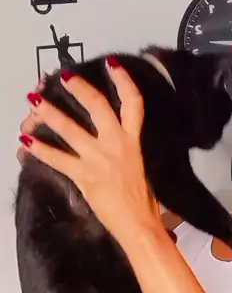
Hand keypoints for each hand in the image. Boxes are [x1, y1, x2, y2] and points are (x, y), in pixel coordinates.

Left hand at [18, 58, 159, 248]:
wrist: (140, 225)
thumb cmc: (143, 206)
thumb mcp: (140, 172)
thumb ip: (128, 156)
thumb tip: (120, 154)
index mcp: (133, 143)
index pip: (133, 104)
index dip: (124, 81)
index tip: (112, 66)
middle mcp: (116, 145)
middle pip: (97, 106)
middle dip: (79, 88)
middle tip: (63, 77)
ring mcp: (99, 159)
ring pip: (69, 128)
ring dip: (49, 112)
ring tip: (34, 102)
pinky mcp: (85, 176)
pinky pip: (57, 158)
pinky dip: (39, 150)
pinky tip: (26, 142)